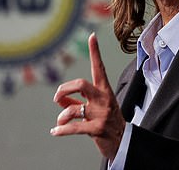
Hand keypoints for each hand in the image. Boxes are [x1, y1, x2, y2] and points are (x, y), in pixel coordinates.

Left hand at [51, 32, 124, 160]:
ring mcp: (101, 114)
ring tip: (60, 122)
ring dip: (62, 116)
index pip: (99, 68)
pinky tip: (55, 132)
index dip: (95, 52)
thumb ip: (75, 102)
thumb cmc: (106, 122)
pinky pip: (74, 127)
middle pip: (81, 84)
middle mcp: (104, 99)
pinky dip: (61, 130)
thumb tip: (59, 99)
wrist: (123, 142)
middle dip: (64, 89)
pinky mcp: (98, 129)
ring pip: (74, 109)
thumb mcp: (93, 109)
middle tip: (57, 97)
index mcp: (104, 90)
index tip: (92, 36)